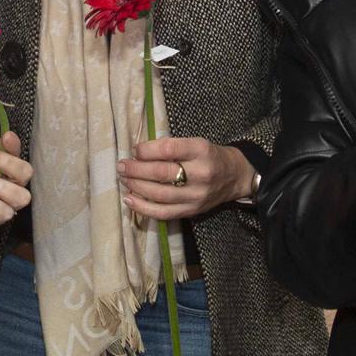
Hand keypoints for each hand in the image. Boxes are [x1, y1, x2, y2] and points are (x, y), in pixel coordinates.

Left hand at [0, 131, 32, 229]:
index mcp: (1, 162)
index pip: (17, 152)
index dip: (15, 145)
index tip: (7, 138)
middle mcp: (6, 180)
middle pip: (26, 174)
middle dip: (11, 166)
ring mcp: (2, 199)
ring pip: (22, 197)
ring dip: (2, 188)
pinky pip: (6, 213)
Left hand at [120, 137, 253, 220]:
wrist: (234, 177)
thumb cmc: (209, 156)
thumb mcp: (195, 143)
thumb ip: (170, 147)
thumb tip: (137, 153)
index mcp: (201, 150)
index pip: (169, 149)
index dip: (146, 150)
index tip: (134, 150)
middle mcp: (201, 174)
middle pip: (161, 173)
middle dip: (136, 170)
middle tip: (121, 166)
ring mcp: (196, 196)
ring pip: (159, 194)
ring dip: (136, 187)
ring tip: (123, 180)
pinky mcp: (192, 211)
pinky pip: (163, 213)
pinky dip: (143, 207)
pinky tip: (129, 199)